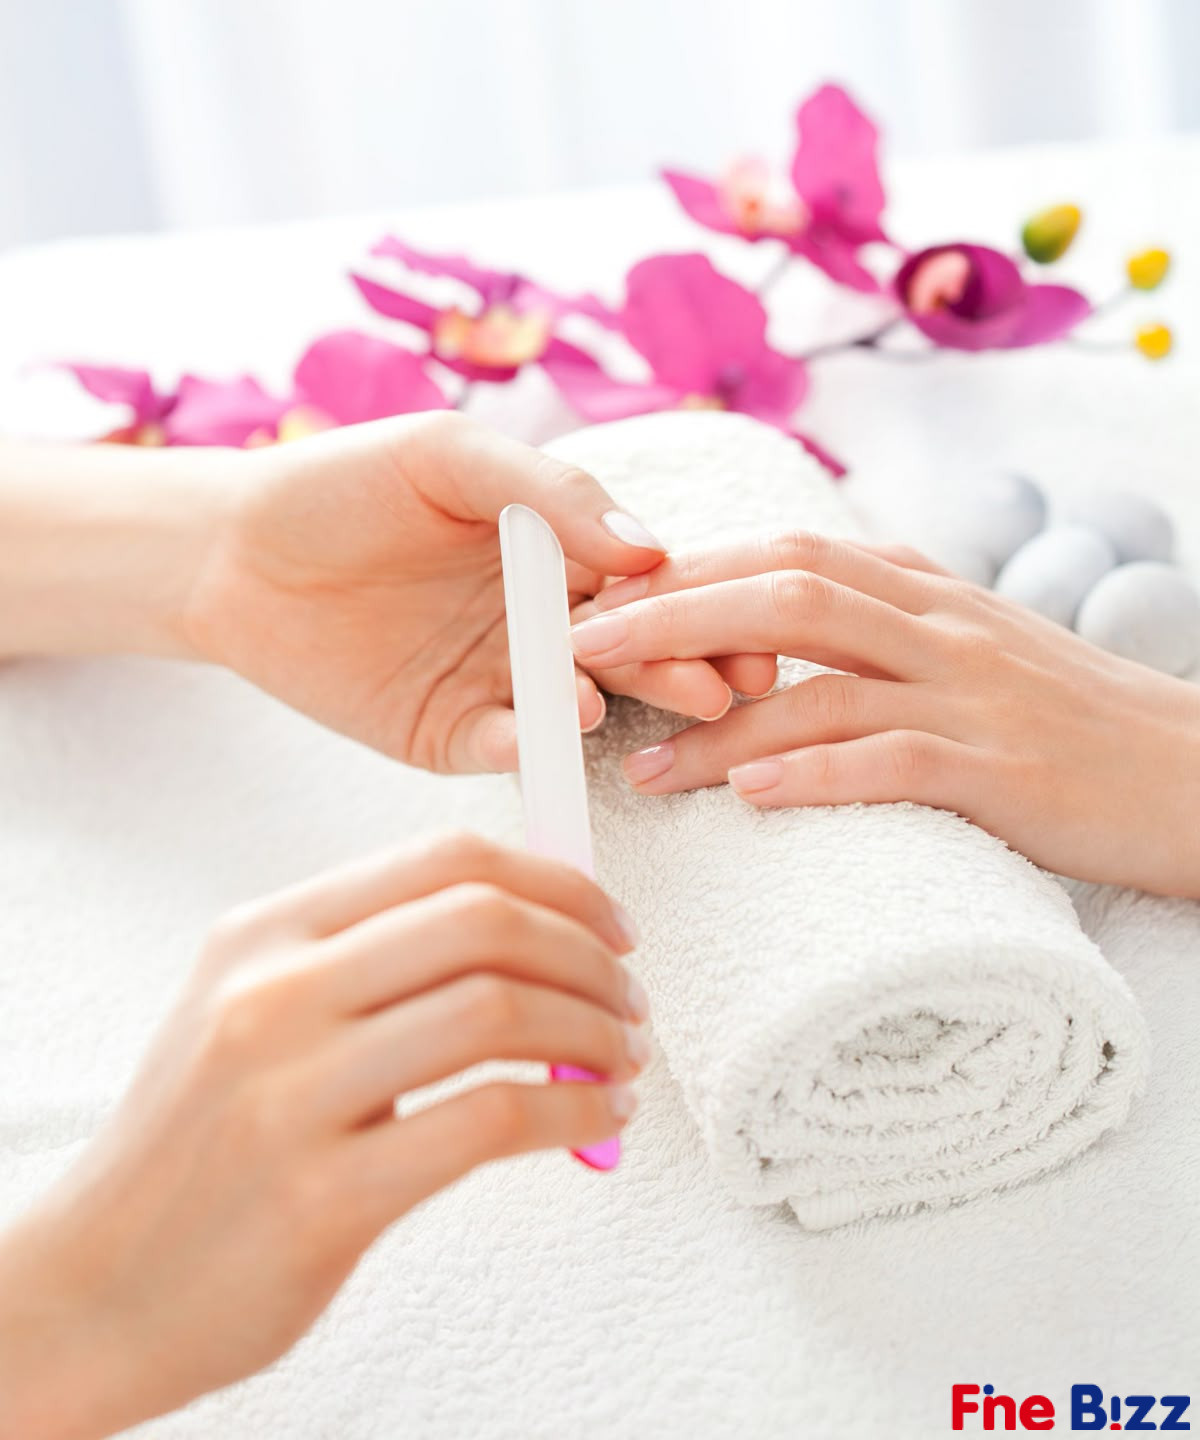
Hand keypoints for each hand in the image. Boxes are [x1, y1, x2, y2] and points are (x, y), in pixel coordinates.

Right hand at [0, 833, 647, 1439]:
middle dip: (587, 953)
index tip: (607, 922)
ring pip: (497, 1011)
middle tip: (628, 994)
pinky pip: (490, 1122)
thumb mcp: (248, 1014)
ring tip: (622, 1057)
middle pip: (483, 922)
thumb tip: (524, 944)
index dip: (554, 882)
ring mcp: (293, 1093)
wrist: (94, 1286)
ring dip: (592, 1030)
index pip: (443, 862)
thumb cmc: (193, 1149)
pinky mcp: (323, 1196)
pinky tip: (598, 1121)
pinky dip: (573, 1112)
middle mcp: (273, 996)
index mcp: (263, 936)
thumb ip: (369, 967)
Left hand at [182, 414, 774, 770]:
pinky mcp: (450, 734)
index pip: (650, 585)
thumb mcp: (451, 457)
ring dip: (613, 707)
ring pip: (577, 704)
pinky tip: (551, 728)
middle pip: (632, 651)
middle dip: (678, 668)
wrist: (232, 550)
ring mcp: (500, 684)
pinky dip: (530, 743)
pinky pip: (503, 746)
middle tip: (718, 685)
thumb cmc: (343, 483)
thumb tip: (653, 547)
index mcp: (559, 554)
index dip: (699, 607)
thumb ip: (550, 492)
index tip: (749, 629)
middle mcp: (544, 624)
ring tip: (627, 699)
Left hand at [570, 530, 1199, 896]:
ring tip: (640, 766)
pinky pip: (895, 761)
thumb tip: (776, 623)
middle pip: (782, 591)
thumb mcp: (971, 644)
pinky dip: (818, 772)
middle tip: (577, 651)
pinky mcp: (1003, 772)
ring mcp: (971, 694)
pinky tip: (754, 794)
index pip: (783, 554)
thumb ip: (881, 621)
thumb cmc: (1069, 717)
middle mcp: (939, 626)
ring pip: (822, 679)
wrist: (1195, 773)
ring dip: (717, 723)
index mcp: (922, 589)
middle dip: (669, 617)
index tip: (601, 604)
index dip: (683, 575)